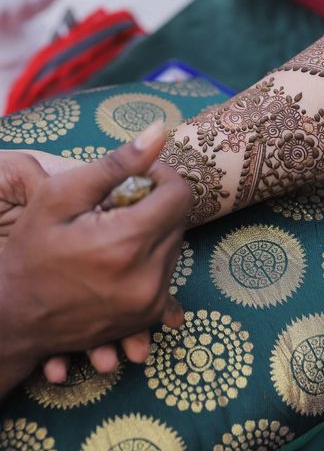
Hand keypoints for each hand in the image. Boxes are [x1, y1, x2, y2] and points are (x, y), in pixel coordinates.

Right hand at [0, 122, 191, 396]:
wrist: (15, 319)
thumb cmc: (30, 253)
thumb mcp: (60, 196)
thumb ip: (116, 163)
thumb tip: (160, 131)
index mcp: (126, 243)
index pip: (179, 195)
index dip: (161, 176)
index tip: (137, 178)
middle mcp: (149, 277)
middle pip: (179, 219)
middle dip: (154, 204)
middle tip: (116, 208)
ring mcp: (152, 301)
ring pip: (175, 244)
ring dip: (153, 230)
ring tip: (113, 235)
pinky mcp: (150, 314)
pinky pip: (168, 271)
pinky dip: (151, 257)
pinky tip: (119, 259)